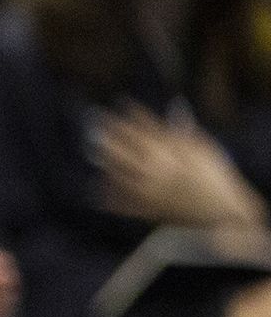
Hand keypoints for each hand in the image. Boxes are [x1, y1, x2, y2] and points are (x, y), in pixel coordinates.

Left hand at [93, 103, 267, 231]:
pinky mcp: (147, 210)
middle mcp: (155, 172)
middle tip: (95, 123)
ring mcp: (148, 192)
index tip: (120, 103)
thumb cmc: (215, 178)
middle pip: (125, 150)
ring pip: (119, 175)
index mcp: (171, 155)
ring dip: (105, 162)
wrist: (221, 213)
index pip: (146, 130)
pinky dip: (109, 195)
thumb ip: (185, 131)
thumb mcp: (204, 150)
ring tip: (94, 152)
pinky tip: (97, 186)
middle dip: (109, 135)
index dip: (131, 116)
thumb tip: (175, 106)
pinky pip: (122, 203)